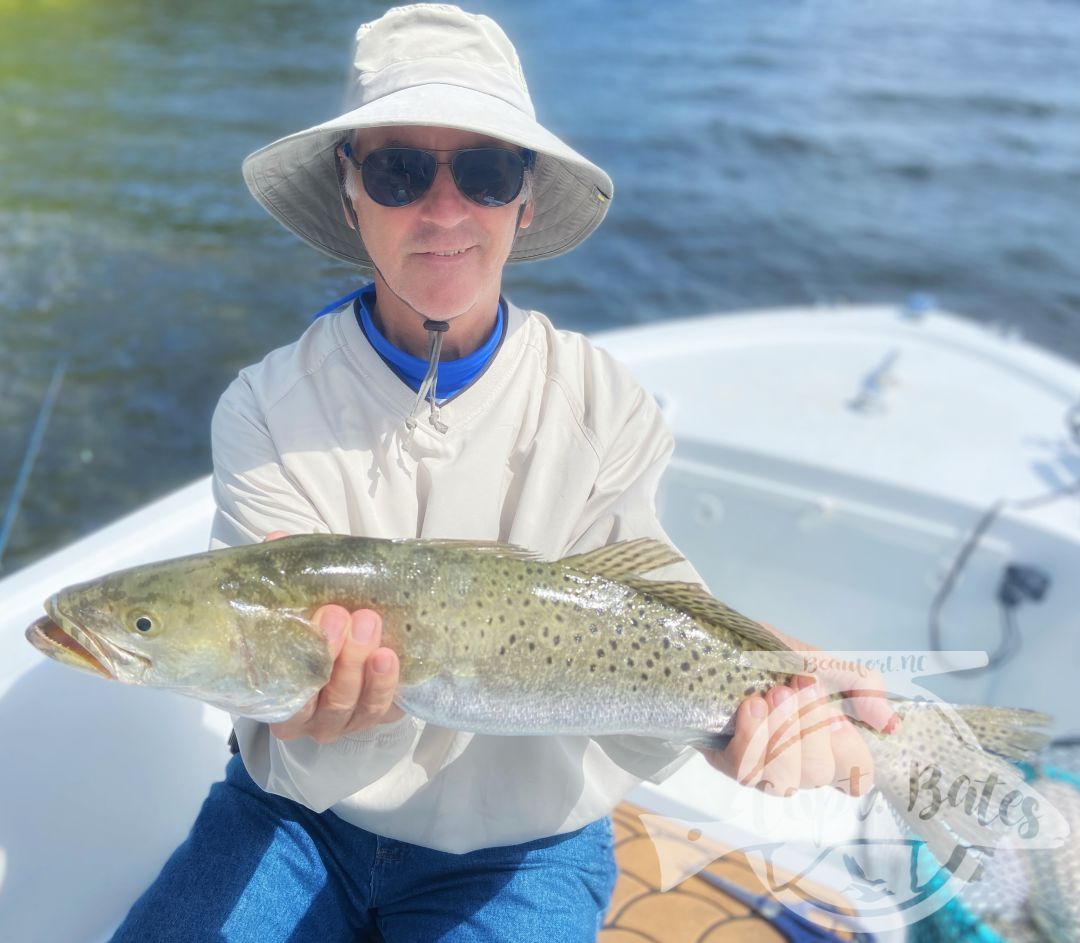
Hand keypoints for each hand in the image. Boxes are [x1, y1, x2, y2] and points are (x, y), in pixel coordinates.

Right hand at [263, 532, 404, 742]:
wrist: (353, 636)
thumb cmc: (317, 624)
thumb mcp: (299, 602)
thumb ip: (286, 578)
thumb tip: (275, 540)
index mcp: (281, 696)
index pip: (287, 694)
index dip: (302, 660)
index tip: (318, 618)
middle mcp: (312, 718)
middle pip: (326, 702)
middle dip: (340, 659)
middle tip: (347, 616)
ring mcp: (348, 719)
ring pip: (357, 707)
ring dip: (365, 669)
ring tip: (373, 628)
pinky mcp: (379, 714)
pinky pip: (386, 709)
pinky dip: (389, 686)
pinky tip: (391, 657)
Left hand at [701, 624, 897, 796]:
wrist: (716, 641)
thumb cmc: (771, 655)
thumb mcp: (821, 662)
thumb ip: (860, 685)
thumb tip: (890, 724)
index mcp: (827, 743)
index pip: (857, 778)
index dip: (848, 753)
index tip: (836, 718)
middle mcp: (797, 764)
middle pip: (819, 775)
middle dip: (809, 728)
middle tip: (795, 688)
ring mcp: (761, 767)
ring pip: (783, 780)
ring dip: (781, 732)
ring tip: (773, 693)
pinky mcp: (726, 762)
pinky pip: (746, 770)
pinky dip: (753, 735)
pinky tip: (752, 705)